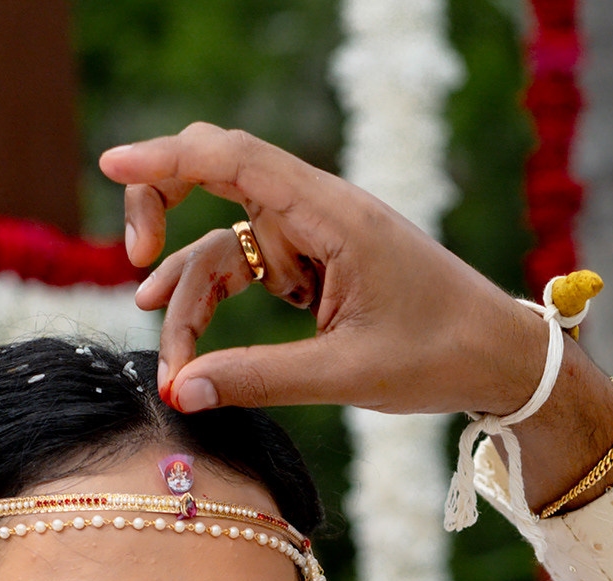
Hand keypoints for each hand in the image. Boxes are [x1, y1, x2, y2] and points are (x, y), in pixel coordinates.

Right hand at [102, 123, 550, 419]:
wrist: (501, 358)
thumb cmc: (441, 356)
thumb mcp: (346, 376)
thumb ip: (258, 380)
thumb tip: (181, 392)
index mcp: (334, 215)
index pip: (236, 159)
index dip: (169, 157)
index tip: (112, 164)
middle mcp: (318, 211)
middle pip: (217, 176)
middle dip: (163, 211)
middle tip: (136, 264)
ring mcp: (314, 235)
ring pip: (224, 240)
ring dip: (190, 292)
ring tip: (169, 355)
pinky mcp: (314, 263)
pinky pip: (246, 265)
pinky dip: (212, 296)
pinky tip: (177, 331)